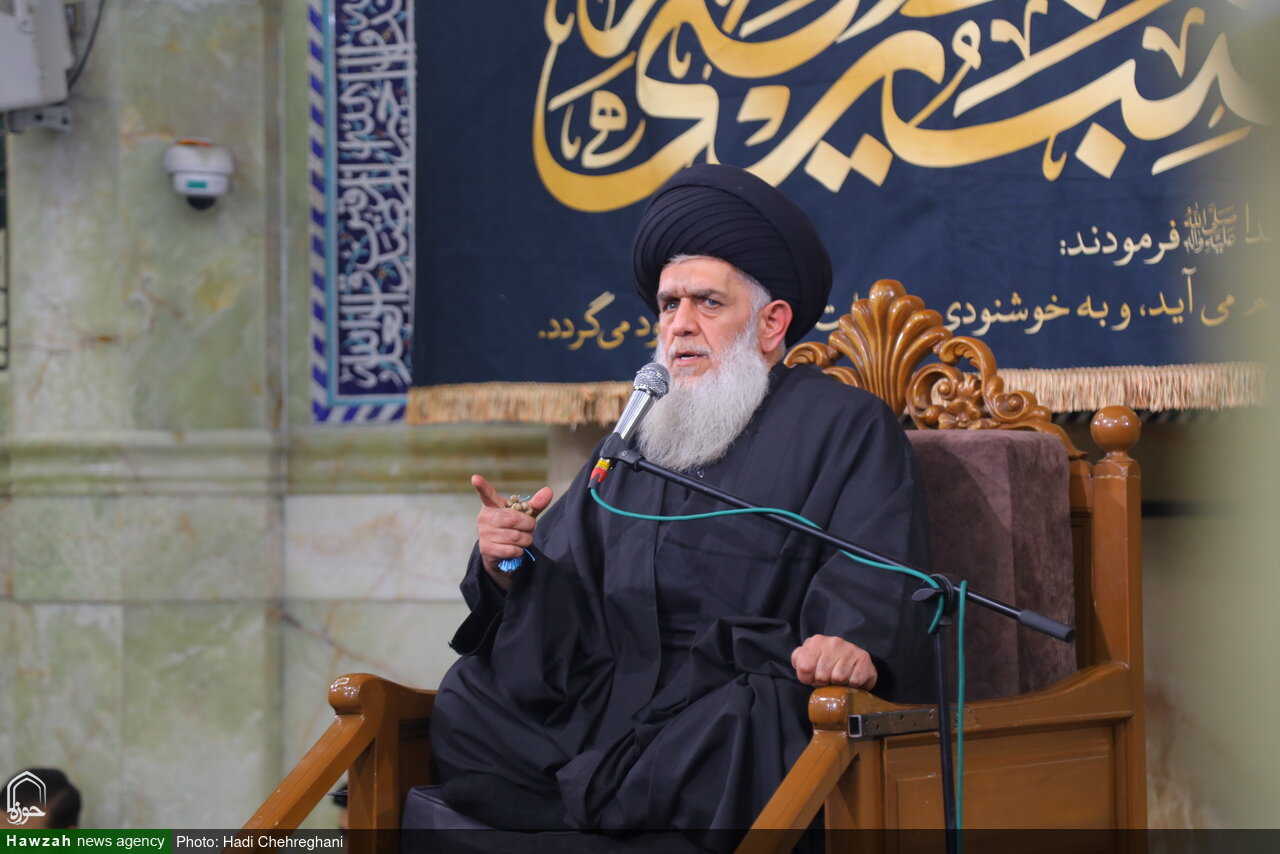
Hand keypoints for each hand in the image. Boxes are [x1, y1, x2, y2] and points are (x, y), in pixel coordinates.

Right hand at [472, 474, 552, 590]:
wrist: (497, 551)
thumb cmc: (512, 527)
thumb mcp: (523, 515)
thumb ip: (535, 504)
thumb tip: (549, 490)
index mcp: (492, 504)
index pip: (487, 494)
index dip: (482, 486)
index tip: (475, 478)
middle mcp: (485, 517)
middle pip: (513, 519)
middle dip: (529, 525)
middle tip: (529, 527)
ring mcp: (484, 533)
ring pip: (516, 536)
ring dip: (526, 539)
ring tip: (522, 538)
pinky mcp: (487, 549)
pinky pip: (512, 550)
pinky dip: (520, 550)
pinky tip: (515, 548)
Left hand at [791, 634, 877, 689]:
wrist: (855, 658)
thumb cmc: (828, 662)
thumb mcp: (809, 658)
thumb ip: (800, 660)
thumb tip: (801, 666)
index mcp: (816, 641)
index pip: (804, 666)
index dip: (807, 678)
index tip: (813, 678)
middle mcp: (833, 642)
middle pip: (821, 675)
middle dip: (823, 683)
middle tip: (828, 679)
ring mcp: (849, 648)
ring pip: (838, 678)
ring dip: (838, 684)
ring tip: (840, 679)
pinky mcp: (863, 658)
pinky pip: (854, 680)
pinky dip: (852, 684)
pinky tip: (851, 678)